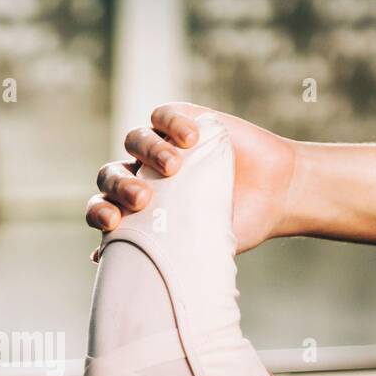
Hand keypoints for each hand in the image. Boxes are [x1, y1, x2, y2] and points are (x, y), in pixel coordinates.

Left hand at [85, 102, 300, 253]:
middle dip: (120, 185)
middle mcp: (143, 175)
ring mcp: (163, 146)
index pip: (103, 206)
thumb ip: (158, 253)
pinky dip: (171, 123)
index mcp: (137, 210)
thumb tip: (103, 259)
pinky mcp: (186, 122)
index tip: (112, 222)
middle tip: (143, 199)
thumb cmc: (235, 227)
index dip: (100, 212)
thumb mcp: (199, 248)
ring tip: (175, 164)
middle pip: (111, 173)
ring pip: (134, 140)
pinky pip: (164, 115)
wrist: (276, 197)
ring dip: (148, 151)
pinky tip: (190, 137)